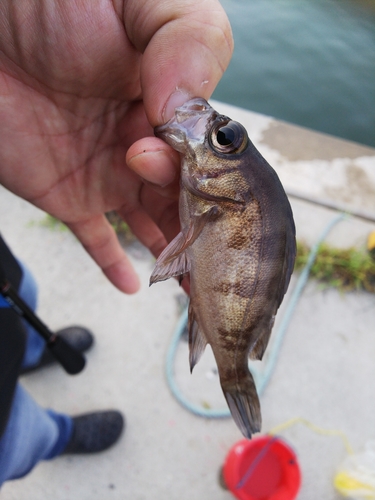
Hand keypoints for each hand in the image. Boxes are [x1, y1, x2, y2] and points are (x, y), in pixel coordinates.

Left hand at [0, 0, 232, 292]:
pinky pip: (95, 237)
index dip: (208, 174)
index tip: (188, 175)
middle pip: (188, 199)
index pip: (212, 155)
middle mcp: (147, 142)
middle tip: (197, 241)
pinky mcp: (68, 193)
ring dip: (175, 256)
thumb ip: (187, 43)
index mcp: (174, 102)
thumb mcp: (142, 0)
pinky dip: (112, 263)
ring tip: (194, 286)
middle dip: (198, 224)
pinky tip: (131, 285)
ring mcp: (109, 171)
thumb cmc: (60, 0)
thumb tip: (186, 114)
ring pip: (153, 225)